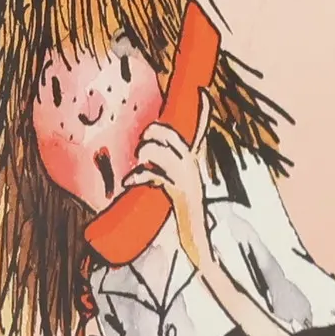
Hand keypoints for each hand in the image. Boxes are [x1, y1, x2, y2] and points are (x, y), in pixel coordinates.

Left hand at [126, 88, 215, 274]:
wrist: (197, 243)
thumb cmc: (184, 216)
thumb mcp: (177, 188)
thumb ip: (167, 173)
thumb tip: (147, 162)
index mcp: (195, 163)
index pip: (202, 132)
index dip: (203, 112)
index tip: (203, 91)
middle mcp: (194, 167)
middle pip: (173, 135)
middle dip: (153, 134)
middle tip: (141, 149)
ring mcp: (188, 180)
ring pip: (162, 152)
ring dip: (145, 155)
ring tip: (137, 166)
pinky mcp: (179, 194)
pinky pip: (156, 176)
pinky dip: (139, 176)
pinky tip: (130, 182)